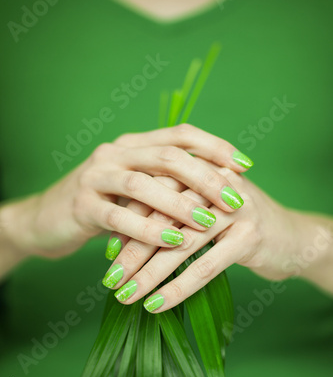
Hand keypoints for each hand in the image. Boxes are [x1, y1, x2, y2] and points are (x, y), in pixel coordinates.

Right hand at [0, 125, 251, 267]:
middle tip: (236, 199)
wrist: (45, 220)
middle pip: (168, 156)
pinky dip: (149, 230)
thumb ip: (163, 184)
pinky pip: (120, 217)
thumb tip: (214, 191)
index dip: (216, 147)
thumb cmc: (100, 207)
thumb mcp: (133, 191)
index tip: (245, 165)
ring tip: (210, 223)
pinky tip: (174, 242)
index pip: (180, 134)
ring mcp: (95, 177)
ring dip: (180, 204)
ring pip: (143, 183)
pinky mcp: (81, 205)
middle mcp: (114, 153)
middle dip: (207, 177)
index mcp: (132, 144)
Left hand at [103, 162, 332, 308]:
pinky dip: (178, 288)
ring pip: (181, 243)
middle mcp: (216, 182)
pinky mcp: (250, 235)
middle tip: (110, 279)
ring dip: (149, 273)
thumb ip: (173, 214)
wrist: (292, 237)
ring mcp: (235, 207)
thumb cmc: (239, 228)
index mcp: (200, 171)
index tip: (107, 252)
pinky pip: (206, 265)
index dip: (128, 223)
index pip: (154, 192)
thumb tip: (125, 240)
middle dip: (132, 250)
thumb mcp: (205, 213)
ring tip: (125, 296)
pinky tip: (156, 306)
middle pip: (162, 217)